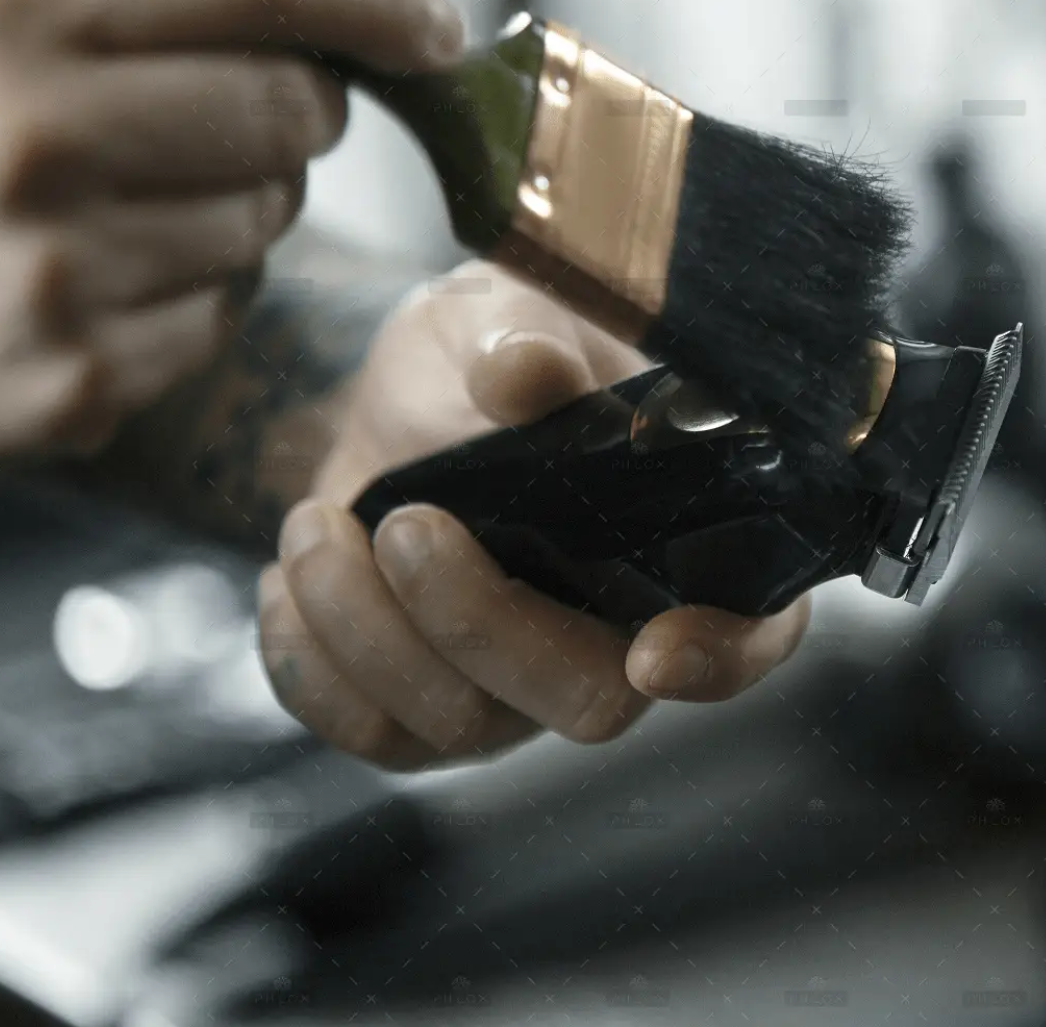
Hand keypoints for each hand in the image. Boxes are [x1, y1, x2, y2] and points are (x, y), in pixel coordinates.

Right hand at [0, 0, 463, 473]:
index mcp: (0, 16)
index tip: (430, 27)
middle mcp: (32, 139)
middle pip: (291, 108)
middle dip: (296, 106)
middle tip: (239, 111)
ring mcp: (57, 273)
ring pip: (266, 219)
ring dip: (236, 201)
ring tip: (126, 197)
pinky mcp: (76, 382)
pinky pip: (221, 314)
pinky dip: (192, 291)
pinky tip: (100, 276)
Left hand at [257, 262, 814, 769]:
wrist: (406, 390)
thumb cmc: (501, 345)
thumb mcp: (514, 312)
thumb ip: (529, 340)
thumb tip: (517, 377)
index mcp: (700, 544)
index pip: (753, 635)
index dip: (720, 660)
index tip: (657, 650)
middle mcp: (627, 638)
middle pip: (588, 702)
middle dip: (482, 624)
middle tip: (407, 524)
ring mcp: (527, 690)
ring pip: (463, 725)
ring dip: (367, 628)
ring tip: (314, 522)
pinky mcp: (429, 714)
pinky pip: (370, 733)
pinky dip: (309, 660)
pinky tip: (292, 576)